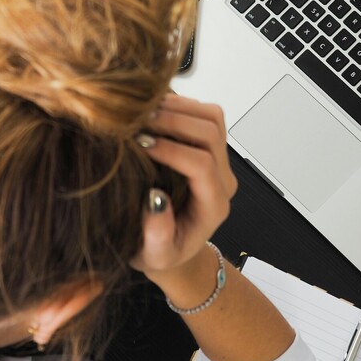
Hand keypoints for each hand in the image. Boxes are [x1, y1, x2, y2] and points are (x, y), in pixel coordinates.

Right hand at [131, 93, 236, 277]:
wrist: (171, 246)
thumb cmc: (161, 252)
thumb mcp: (155, 255)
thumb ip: (158, 235)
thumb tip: (155, 199)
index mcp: (213, 205)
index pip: (202, 165)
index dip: (172, 150)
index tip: (140, 145)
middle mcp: (221, 179)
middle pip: (211, 133)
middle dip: (173, 121)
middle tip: (138, 121)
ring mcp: (218, 160)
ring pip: (211, 117)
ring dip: (178, 108)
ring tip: (143, 112)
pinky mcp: (208, 146)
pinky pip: (203, 114)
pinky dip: (178, 105)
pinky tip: (150, 111)